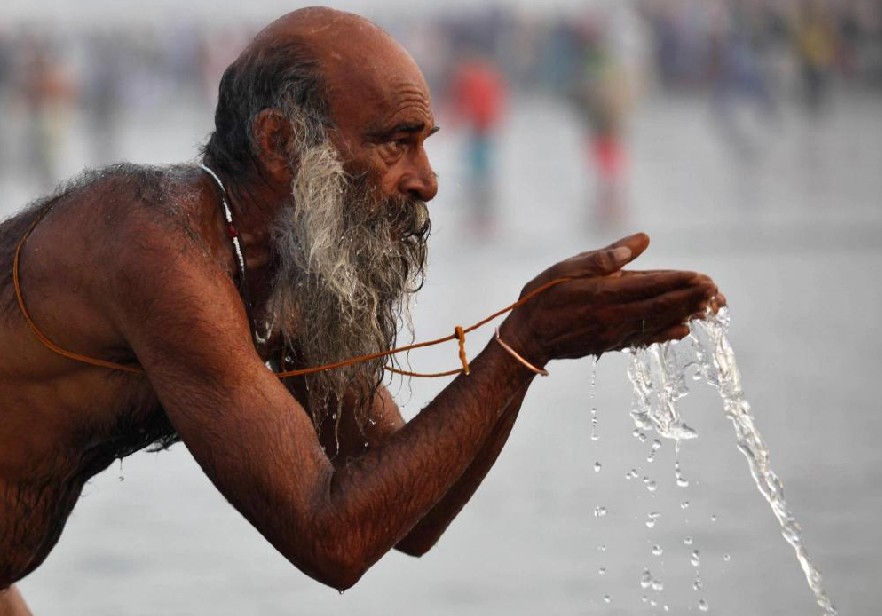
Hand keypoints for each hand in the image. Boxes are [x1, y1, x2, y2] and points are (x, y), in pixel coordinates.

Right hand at [499, 233, 719, 364]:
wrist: (527, 337)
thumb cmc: (543, 295)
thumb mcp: (567, 267)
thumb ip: (605, 256)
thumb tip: (643, 240)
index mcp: (606, 293)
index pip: (654, 286)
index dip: (682, 282)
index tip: (705, 278)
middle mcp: (616, 316)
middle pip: (663, 306)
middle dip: (693, 299)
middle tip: (718, 293)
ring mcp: (615, 333)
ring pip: (659, 322)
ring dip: (687, 314)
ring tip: (712, 308)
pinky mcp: (611, 343)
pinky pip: (645, 337)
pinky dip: (666, 333)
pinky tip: (683, 330)